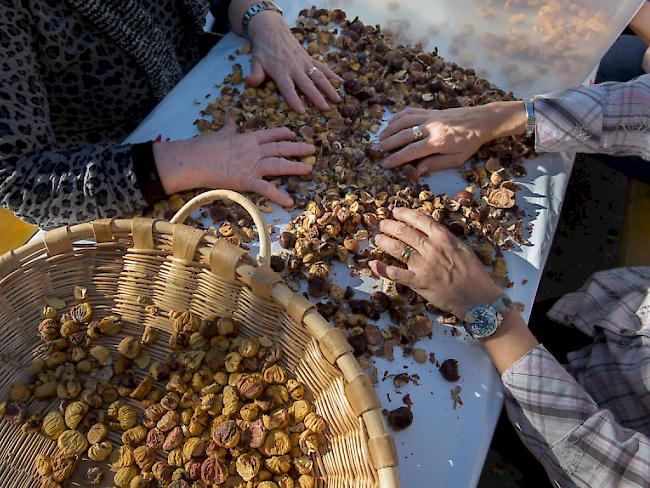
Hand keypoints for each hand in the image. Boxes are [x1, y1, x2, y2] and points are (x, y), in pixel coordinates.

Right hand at [153, 117, 313, 205]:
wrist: (195, 160)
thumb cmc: (204, 146)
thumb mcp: (220, 133)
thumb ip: (228, 126)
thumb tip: (229, 117)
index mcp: (248, 138)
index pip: (271, 134)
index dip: (284, 133)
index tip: (293, 133)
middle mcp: (255, 150)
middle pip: (281, 148)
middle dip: (298, 148)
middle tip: (312, 149)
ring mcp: (253, 165)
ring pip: (279, 164)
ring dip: (295, 167)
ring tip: (309, 169)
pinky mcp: (247, 180)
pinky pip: (266, 189)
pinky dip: (278, 196)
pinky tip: (289, 201)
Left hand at [247, 11, 341, 112]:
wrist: (272, 30)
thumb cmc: (263, 50)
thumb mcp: (255, 61)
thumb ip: (255, 74)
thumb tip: (250, 82)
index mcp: (280, 71)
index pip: (288, 88)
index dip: (294, 99)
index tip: (302, 111)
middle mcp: (295, 68)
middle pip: (307, 84)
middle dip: (317, 97)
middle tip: (326, 109)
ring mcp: (304, 63)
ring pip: (319, 76)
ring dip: (330, 88)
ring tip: (338, 100)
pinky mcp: (310, 58)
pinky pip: (323, 67)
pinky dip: (333, 74)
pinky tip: (342, 83)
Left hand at [368, 207, 501, 317]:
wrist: (478, 298)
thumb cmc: (473, 273)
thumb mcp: (462, 247)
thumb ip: (444, 236)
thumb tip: (428, 225)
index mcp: (444, 237)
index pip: (419, 219)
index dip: (404, 213)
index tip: (396, 212)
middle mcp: (432, 248)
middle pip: (404, 231)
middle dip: (389, 226)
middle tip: (382, 225)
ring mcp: (423, 265)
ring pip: (397, 248)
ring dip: (384, 241)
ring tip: (378, 239)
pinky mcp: (418, 282)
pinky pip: (395, 273)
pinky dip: (382, 268)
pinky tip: (373, 263)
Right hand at [376, 101, 525, 176]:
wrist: (482, 119)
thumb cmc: (470, 142)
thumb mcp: (457, 159)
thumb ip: (436, 164)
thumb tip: (417, 170)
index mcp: (438, 141)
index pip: (412, 151)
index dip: (396, 158)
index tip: (384, 164)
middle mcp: (431, 127)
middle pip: (403, 135)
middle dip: (387, 143)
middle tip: (375, 151)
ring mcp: (430, 116)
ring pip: (404, 121)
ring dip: (389, 129)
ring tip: (379, 138)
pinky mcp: (430, 110)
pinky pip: (410, 112)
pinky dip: (398, 117)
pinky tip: (390, 123)